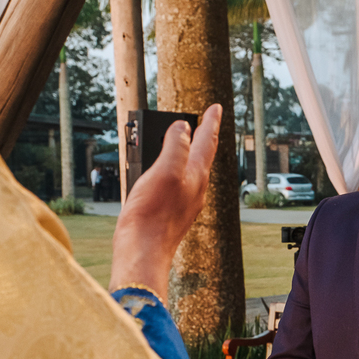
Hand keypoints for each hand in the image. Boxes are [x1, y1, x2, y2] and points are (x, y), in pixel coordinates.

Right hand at [109, 104, 222, 299]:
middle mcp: (196, 189)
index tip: (216, 107)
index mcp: (196, 175)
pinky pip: (180, 184)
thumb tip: (184, 128)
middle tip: (208, 122)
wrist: (142, 252)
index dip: (211, 121)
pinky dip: (177, 171)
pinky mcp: (173, 213)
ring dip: (192, 153)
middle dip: (205, 137)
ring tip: (191, 143)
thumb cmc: (152, 214)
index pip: (208, 141)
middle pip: (204, 156)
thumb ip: (176, 146)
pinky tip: (169, 175)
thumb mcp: (164, 171)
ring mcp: (186, 202)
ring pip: (193, 171)